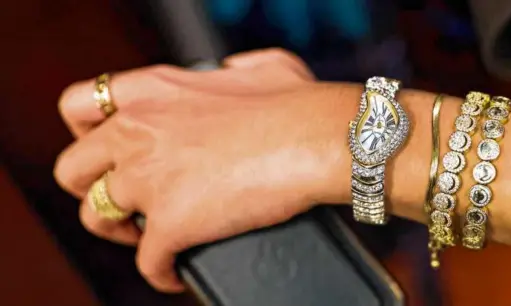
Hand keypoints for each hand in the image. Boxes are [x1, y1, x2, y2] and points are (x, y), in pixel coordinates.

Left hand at [54, 49, 350, 291]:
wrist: (315, 139)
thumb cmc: (297, 103)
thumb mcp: (261, 66)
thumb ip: (234, 67)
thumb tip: (233, 71)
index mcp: (152, 92)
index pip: (78, 107)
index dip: (85, 134)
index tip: (106, 151)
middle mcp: (137, 132)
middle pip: (71, 169)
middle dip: (91, 188)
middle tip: (123, 200)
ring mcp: (148, 179)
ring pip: (96, 217)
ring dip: (119, 232)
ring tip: (147, 237)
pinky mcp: (170, 223)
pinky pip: (146, 263)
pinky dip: (159, 272)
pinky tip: (175, 273)